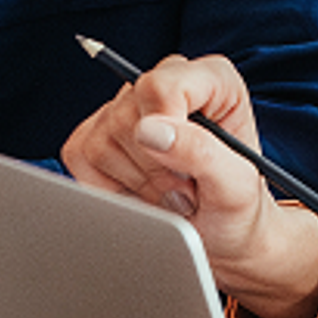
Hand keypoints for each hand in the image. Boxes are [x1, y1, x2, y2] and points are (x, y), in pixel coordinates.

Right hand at [62, 54, 317, 317]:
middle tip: (186, 191)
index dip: (164, 128)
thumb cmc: (237, 209)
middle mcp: (166, 84)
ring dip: (137, 184)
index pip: (162, 85)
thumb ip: (200, 151)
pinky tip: (143, 195)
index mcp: (212, 79)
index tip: (181, 168)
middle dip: (156, 169)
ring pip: (101, 141)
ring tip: (170, 194)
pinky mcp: (96, 134)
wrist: (220, 238)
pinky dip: (109, 190)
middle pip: (127, 116)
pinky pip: (80, 157)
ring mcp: (127, 107)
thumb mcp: (236, 186)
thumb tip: (149, 128)